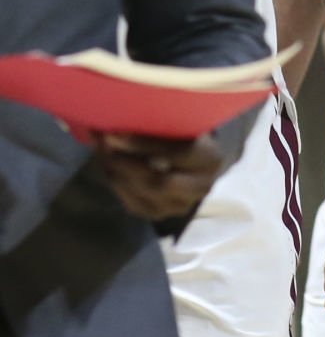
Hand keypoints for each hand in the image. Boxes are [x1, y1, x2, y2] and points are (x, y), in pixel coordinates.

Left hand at [92, 133, 227, 220]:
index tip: (113, 134)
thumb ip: (159, 124)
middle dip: (126, 164)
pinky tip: (109, 167)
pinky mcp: (160, 214)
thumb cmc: (184, 134)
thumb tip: (119, 121)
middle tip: (102, 146)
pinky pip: (132, 203)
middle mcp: (202, 186)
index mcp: (211, 159)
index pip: (177, 154)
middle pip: (160, 181)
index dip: (143, 145)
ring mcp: (181, 205)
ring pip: (144, 193)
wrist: (192, 161)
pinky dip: (117, 184)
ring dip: (117, 172)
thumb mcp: (180, 124)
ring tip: (101, 152)